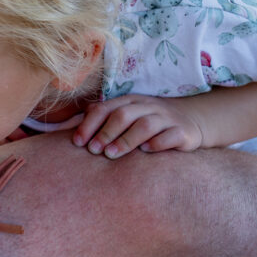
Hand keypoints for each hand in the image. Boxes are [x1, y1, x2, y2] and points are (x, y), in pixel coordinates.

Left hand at [72, 94, 203, 158]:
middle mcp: (147, 106)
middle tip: (93, 151)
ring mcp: (166, 118)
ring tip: (112, 154)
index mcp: (129, 102)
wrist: (192, 120)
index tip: (77, 142)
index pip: (105, 108)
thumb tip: (65, 129)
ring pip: (145, 125)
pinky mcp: (183, 132)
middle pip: (123, 114)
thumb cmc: (148, 122)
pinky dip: (157, 143)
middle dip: (106, 132)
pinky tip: (146, 151)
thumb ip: (99, 120)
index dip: (89, 124)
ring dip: (126, 140)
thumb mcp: (125, 117)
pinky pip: (171, 136)